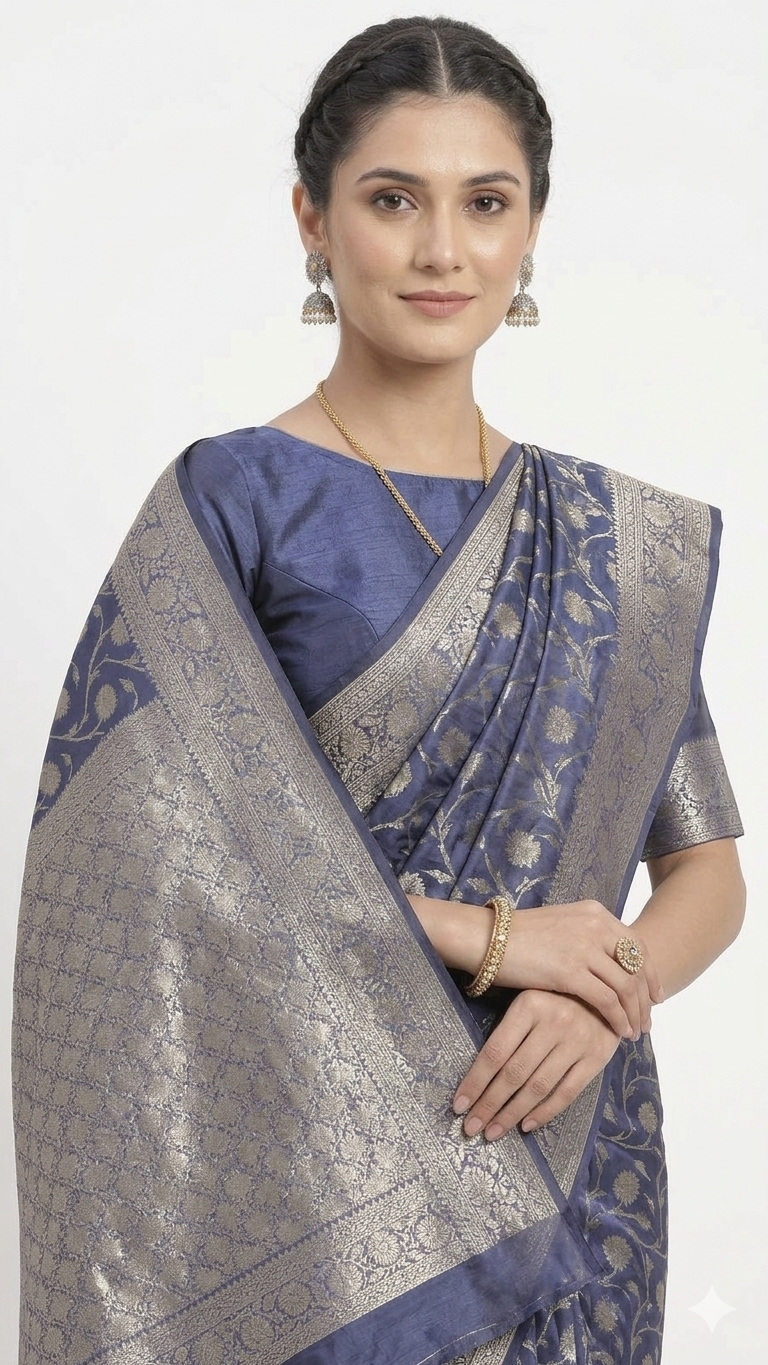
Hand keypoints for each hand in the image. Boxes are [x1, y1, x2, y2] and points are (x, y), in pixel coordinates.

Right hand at [408, 893, 661, 1039]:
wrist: (488, 937)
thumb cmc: (519, 935)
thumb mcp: (561, 925)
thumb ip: (587, 936)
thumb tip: (606, 959)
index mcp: (596, 913)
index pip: (637, 945)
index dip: (651, 973)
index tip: (655, 995)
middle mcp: (596, 926)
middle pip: (637, 966)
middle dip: (647, 997)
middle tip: (648, 1020)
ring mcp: (585, 947)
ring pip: (626, 986)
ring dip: (635, 1012)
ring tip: (635, 1031)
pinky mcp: (571, 971)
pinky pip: (607, 1000)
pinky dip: (618, 1018)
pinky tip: (619, 1031)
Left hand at [452, 988, 623, 1139]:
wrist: (608, 991)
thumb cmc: (557, 997)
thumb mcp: (529, 998)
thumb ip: (509, 1028)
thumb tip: (478, 1071)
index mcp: (529, 1005)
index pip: (495, 1052)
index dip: (475, 1081)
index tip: (458, 1105)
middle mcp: (553, 1023)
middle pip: (514, 1073)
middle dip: (489, 1105)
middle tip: (470, 1128)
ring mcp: (577, 1041)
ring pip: (538, 1087)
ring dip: (512, 1114)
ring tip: (493, 1132)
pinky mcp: (597, 1058)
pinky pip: (567, 1092)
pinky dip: (545, 1112)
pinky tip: (526, 1125)